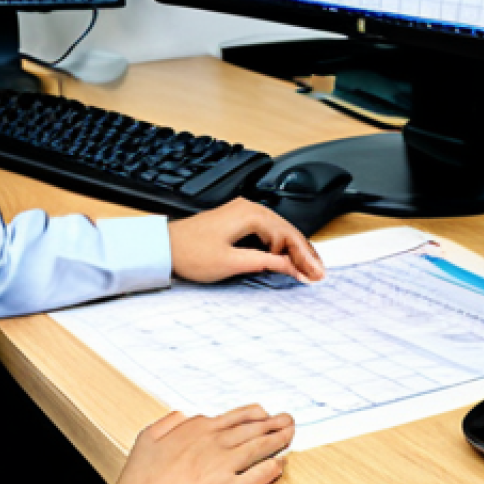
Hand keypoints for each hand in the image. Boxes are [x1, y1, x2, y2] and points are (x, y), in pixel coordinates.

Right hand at [113, 405, 294, 483]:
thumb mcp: (145, 442)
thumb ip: (166, 424)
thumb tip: (183, 415)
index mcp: (191, 430)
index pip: (230, 417)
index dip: (250, 415)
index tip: (263, 414)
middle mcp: (210, 444)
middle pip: (250, 429)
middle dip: (273, 423)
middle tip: (288, 420)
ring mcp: (220, 468)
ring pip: (257, 447)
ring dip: (278, 439)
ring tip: (291, 434)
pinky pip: (256, 477)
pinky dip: (272, 468)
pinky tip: (281, 464)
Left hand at [167, 197, 324, 283]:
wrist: (164, 247)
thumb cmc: (190, 252)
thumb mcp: (231, 263)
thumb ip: (264, 262)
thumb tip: (291, 266)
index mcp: (249, 214)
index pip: (287, 236)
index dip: (302, 258)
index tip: (313, 275)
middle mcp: (248, 208)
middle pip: (287, 231)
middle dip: (304, 253)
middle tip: (319, 273)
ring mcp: (243, 213)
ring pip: (279, 231)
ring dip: (294, 250)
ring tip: (308, 268)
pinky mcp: (237, 221)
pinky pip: (267, 231)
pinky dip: (279, 246)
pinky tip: (287, 258)